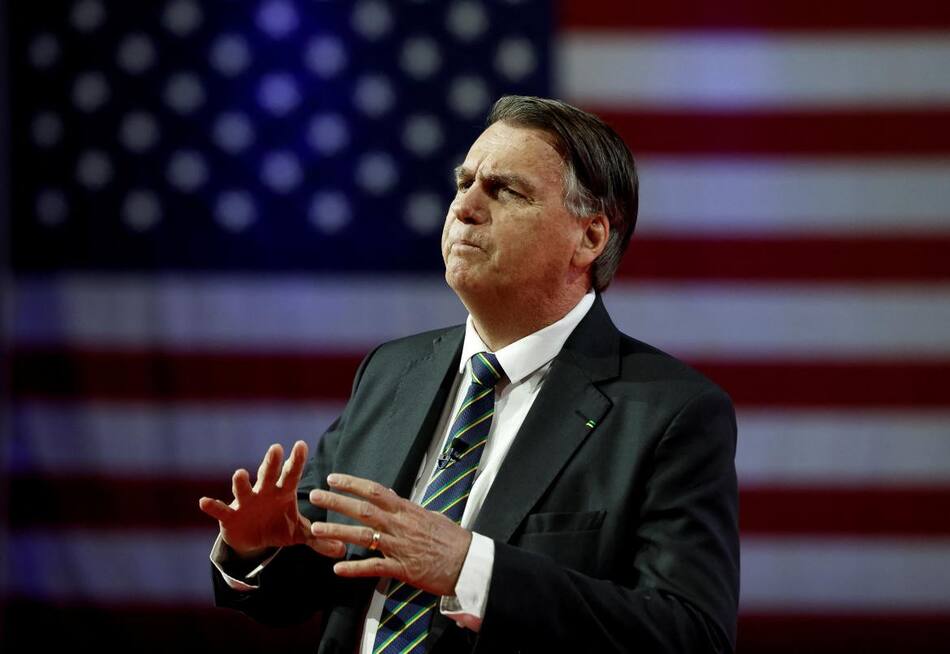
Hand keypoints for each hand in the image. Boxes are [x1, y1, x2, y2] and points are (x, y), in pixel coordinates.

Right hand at [198, 440, 345, 559]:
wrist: (253, 541)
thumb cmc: (278, 527)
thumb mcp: (299, 534)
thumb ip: (320, 539)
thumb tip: (343, 550)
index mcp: (283, 493)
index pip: (291, 474)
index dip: (296, 460)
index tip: (302, 444)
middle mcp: (264, 492)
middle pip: (268, 475)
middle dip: (271, 463)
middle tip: (276, 448)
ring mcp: (246, 503)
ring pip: (243, 489)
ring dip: (241, 482)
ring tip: (241, 473)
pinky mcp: (230, 517)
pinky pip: (220, 510)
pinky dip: (213, 506)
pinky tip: (204, 502)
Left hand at [309, 473, 472, 596]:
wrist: (468, 563)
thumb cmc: (453, 540)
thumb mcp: (431, 517)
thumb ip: (409, 510)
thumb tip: (394, 500)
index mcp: (407, 510)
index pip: (375, 491)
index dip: (352, 483)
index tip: (333, 478)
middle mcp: (400, 525)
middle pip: (363, 509)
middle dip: (337, 502)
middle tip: (315, 496)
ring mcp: (399, 547)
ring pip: (362, 536)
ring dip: (337, 532)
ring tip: (315, 529)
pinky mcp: (402, 569)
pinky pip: (374, 567)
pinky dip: (355, 568)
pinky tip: (337, 568)